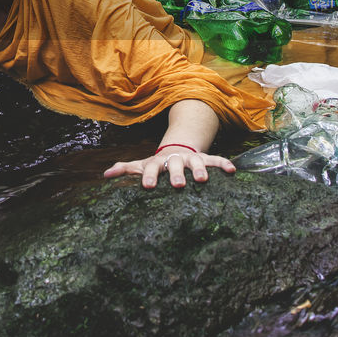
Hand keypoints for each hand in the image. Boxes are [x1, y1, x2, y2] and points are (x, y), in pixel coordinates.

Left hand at [103, 146, 234, 188]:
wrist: (175, 150)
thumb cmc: (156, 165)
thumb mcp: (141, 165)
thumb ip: (125, 169)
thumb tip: (105, 175)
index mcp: (157, 162)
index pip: (152, 168)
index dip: (150, 176)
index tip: (148, 186)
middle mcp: (175, 159)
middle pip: (175, 164)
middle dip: (176, 174)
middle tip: (178, 185)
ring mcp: (191, 158)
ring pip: (197, 162)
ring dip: (200, 169)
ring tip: (203, 180)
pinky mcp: (205, 159)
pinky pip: (216, 159)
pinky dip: (224, 163)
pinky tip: (232, 171)